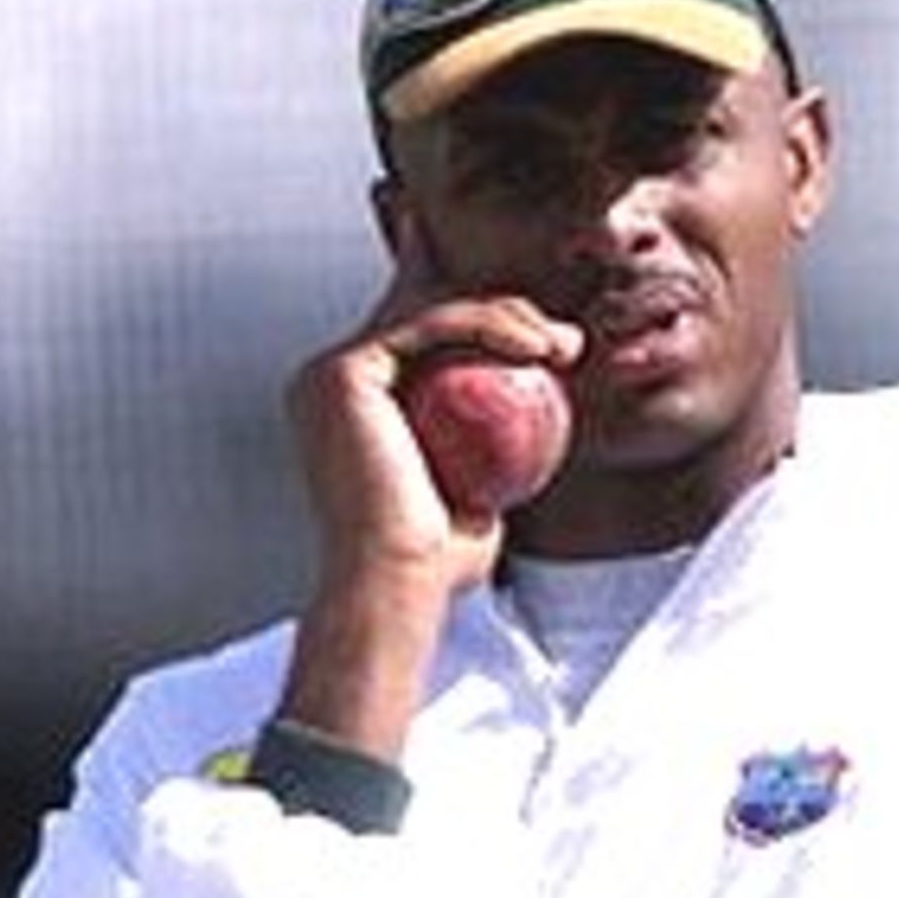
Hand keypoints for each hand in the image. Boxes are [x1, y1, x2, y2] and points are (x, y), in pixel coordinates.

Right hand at [287, 209, 582, 597]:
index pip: (428, 344)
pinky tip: (537, 348)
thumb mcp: (476, 499)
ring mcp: (330, 373)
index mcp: (356, 407)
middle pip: (430, 319)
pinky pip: (431, 326)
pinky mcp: (343, 371)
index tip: (554, 347)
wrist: (398, 584)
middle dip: (507, 314)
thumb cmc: (437, 562)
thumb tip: (537, 431)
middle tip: (568, 345)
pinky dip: (489, 327)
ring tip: (563, 349)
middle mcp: (331, 382)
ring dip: (509, 316)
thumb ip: (486, 459)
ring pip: (434, 313)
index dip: (487, 327)